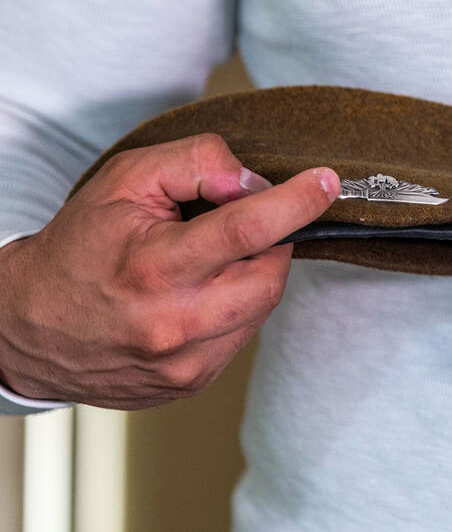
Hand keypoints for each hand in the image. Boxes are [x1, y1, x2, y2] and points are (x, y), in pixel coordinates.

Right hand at [0, 134, 337, 408]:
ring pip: (263, 305)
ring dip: (254, 274)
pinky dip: (237, 306)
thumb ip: (196, 163)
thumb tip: (252, 181)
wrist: (26, 327)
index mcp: (155, 268)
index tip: (328, 182)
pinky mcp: (191, 382)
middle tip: (238, 227)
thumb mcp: (126, 180)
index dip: (296, 202)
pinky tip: (199, 294)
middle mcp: (174, 323)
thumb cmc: (79, 247)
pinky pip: (243, 334)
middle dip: (271, 241)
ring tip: (209, 262)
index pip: (248, 229)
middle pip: (271, 273)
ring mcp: (185, 362)